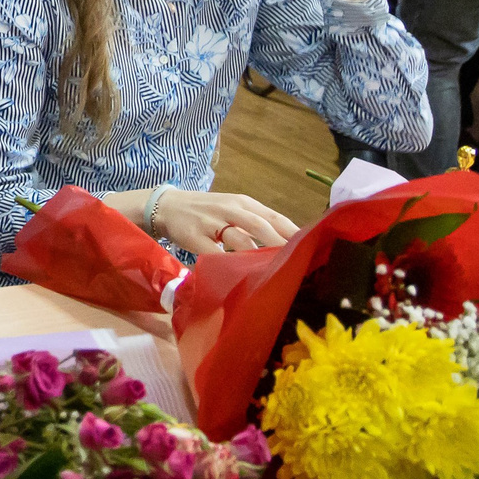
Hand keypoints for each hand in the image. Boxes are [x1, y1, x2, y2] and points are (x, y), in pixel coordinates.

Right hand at [143, 189, 298, 257]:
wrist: (166, 206)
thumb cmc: (207, 211)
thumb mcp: (232, 209)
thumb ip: (256, 223)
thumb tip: (289, 245)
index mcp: (244, 203)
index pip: (274, 216)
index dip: (293, 233)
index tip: (311, 249)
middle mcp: (230, 209)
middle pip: (260, 226)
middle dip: (280, 245)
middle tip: (298, 263)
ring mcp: (211, 222)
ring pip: (239, 239)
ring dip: (257, 255)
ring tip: (273, 271)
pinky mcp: (194, 236)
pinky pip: (213, 253)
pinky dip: (226, 264)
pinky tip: (238, 275)